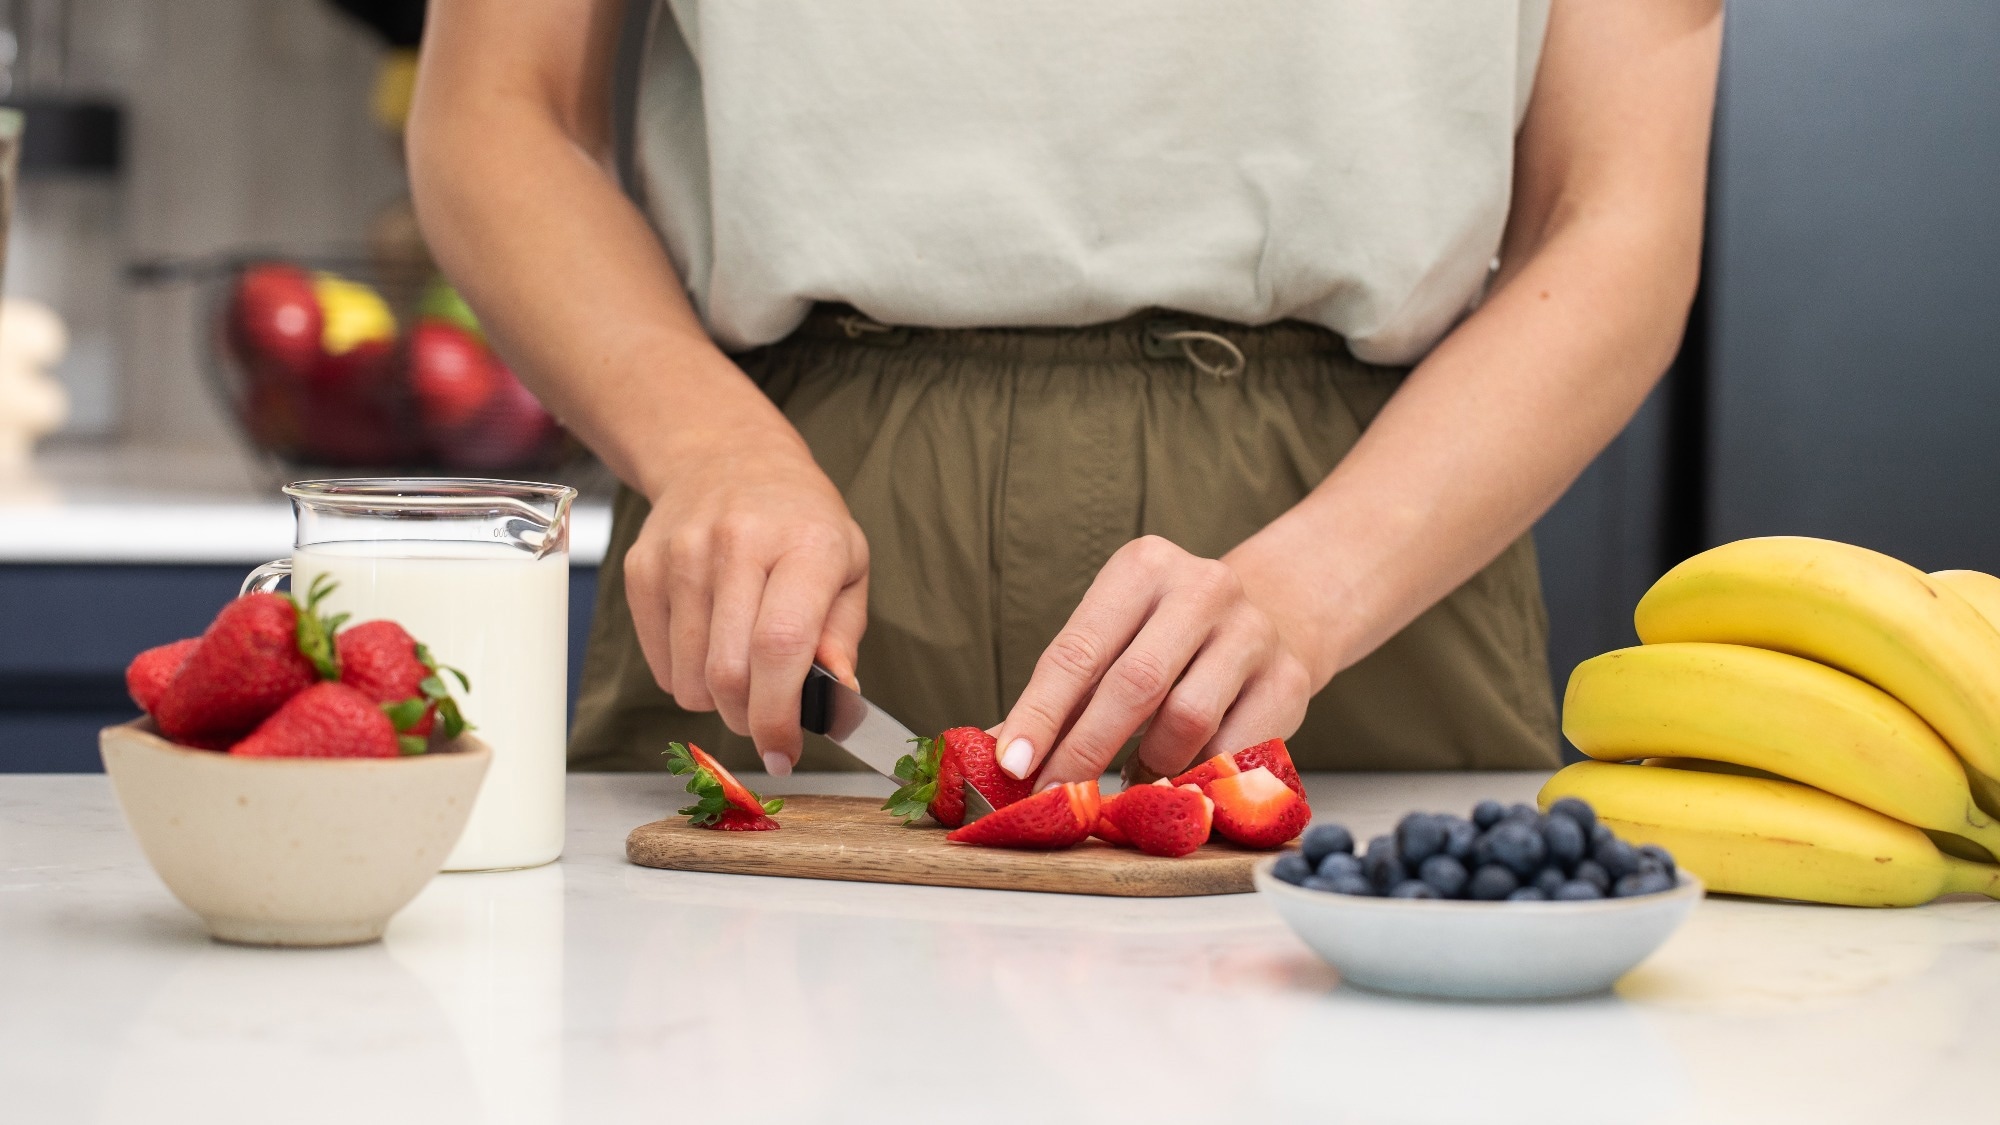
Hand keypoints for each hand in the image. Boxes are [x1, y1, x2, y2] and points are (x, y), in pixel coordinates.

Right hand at [622, 426, 868, 775]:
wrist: (726, 458)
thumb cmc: (798, 522)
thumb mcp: (847, 566)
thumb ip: (843, 635)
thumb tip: (836, 696)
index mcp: (804, 544)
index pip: (781, 646)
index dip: (779, 715)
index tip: (785, 752)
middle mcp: (738, 544)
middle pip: (729, 673)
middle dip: (749, 719)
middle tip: (766, 719)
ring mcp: (681, 554)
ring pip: (689, 679)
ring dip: (717, 702)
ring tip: (741, 673)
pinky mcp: (642, 569)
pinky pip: (660, 664)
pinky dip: (685, 678)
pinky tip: (709, 646)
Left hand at [994, 536, 1313, 787]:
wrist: (1274, 615)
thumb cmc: (1170, 636)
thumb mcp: (1114, 640)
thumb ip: (1064, 694)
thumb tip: (1001, 756)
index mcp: (1142, 567)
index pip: (1078, 650)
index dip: (1041, 713)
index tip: (1012, 764)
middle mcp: (1202, 587)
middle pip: (1134, 685)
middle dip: (1085, 749)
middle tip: (1056, 794)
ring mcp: (1252, 631)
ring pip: (1186, 720)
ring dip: (1148, 763)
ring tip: (1133, 773)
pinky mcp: (1289, 680)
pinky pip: (1232, 750)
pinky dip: (1195, 776)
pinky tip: (1179, 776)